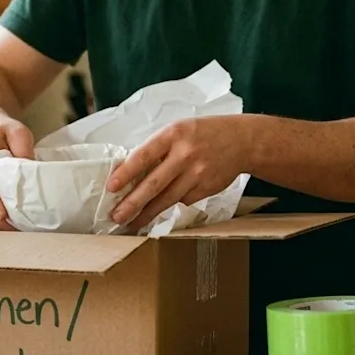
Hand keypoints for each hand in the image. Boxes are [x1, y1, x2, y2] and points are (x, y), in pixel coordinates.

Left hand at [106, 116, 249, 230]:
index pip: (144, 156)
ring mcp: (197, 174)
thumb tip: (129, 172)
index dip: (126, 173)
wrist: (242, 141)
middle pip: (154, 184)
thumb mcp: (178, 130)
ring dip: (147, 213)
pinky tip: (165, 205)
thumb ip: (158, 149)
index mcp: (173, 135)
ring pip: (167, 199)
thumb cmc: (203, 134)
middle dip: (132, 203)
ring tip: (132, 223)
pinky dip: (172, 203)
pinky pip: (183, 200)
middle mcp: (185, 155)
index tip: (111, 187)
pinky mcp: (206, 189)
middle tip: (116, 216)